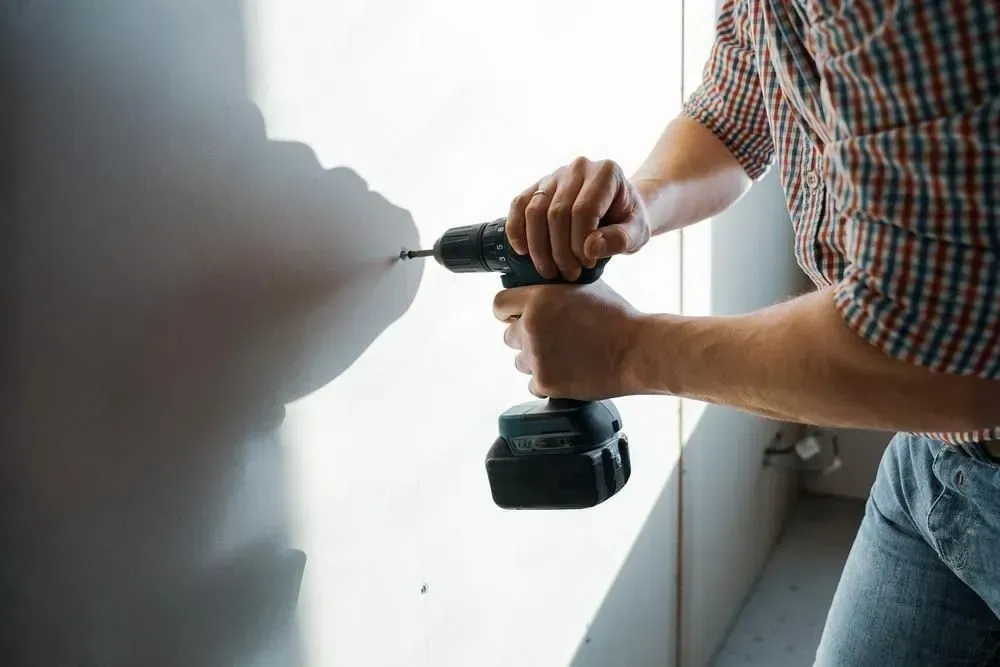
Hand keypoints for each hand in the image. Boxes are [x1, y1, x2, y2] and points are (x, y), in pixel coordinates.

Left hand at [493, 281, 644, 399]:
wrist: (637, 351)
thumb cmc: (618, 319)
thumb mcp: (585, 289)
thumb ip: (555, 292)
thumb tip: (541, 294)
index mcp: (539, 299)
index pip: (499, 305)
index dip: (508, 312)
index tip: (516, 317)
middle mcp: (531, 327)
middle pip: (508, 336)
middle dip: (526, 338)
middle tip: (553, 340)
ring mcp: (536, 357)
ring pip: (521, 362)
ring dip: (537, 361)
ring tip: (566, 357)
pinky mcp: (545, 382)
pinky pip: (534, 384)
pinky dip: (548, 382)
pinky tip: (570, 373)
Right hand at [506, 158, 650, 281]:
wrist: (620, 209)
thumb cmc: (629, 220)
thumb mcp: (637, 232)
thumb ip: (620, 239)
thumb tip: (590, 248)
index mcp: (606, 173)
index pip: (584, 209)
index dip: (581, 242)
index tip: (587, 263)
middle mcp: (579, 168)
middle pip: (557, 212)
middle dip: (560, 250)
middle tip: (569, 274)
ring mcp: (555, 175)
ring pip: (534, 211)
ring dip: (538, 247)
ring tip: (549, 271)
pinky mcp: (538, 186)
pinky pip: (519, 204)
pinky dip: (516, 229)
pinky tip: (522, 251)